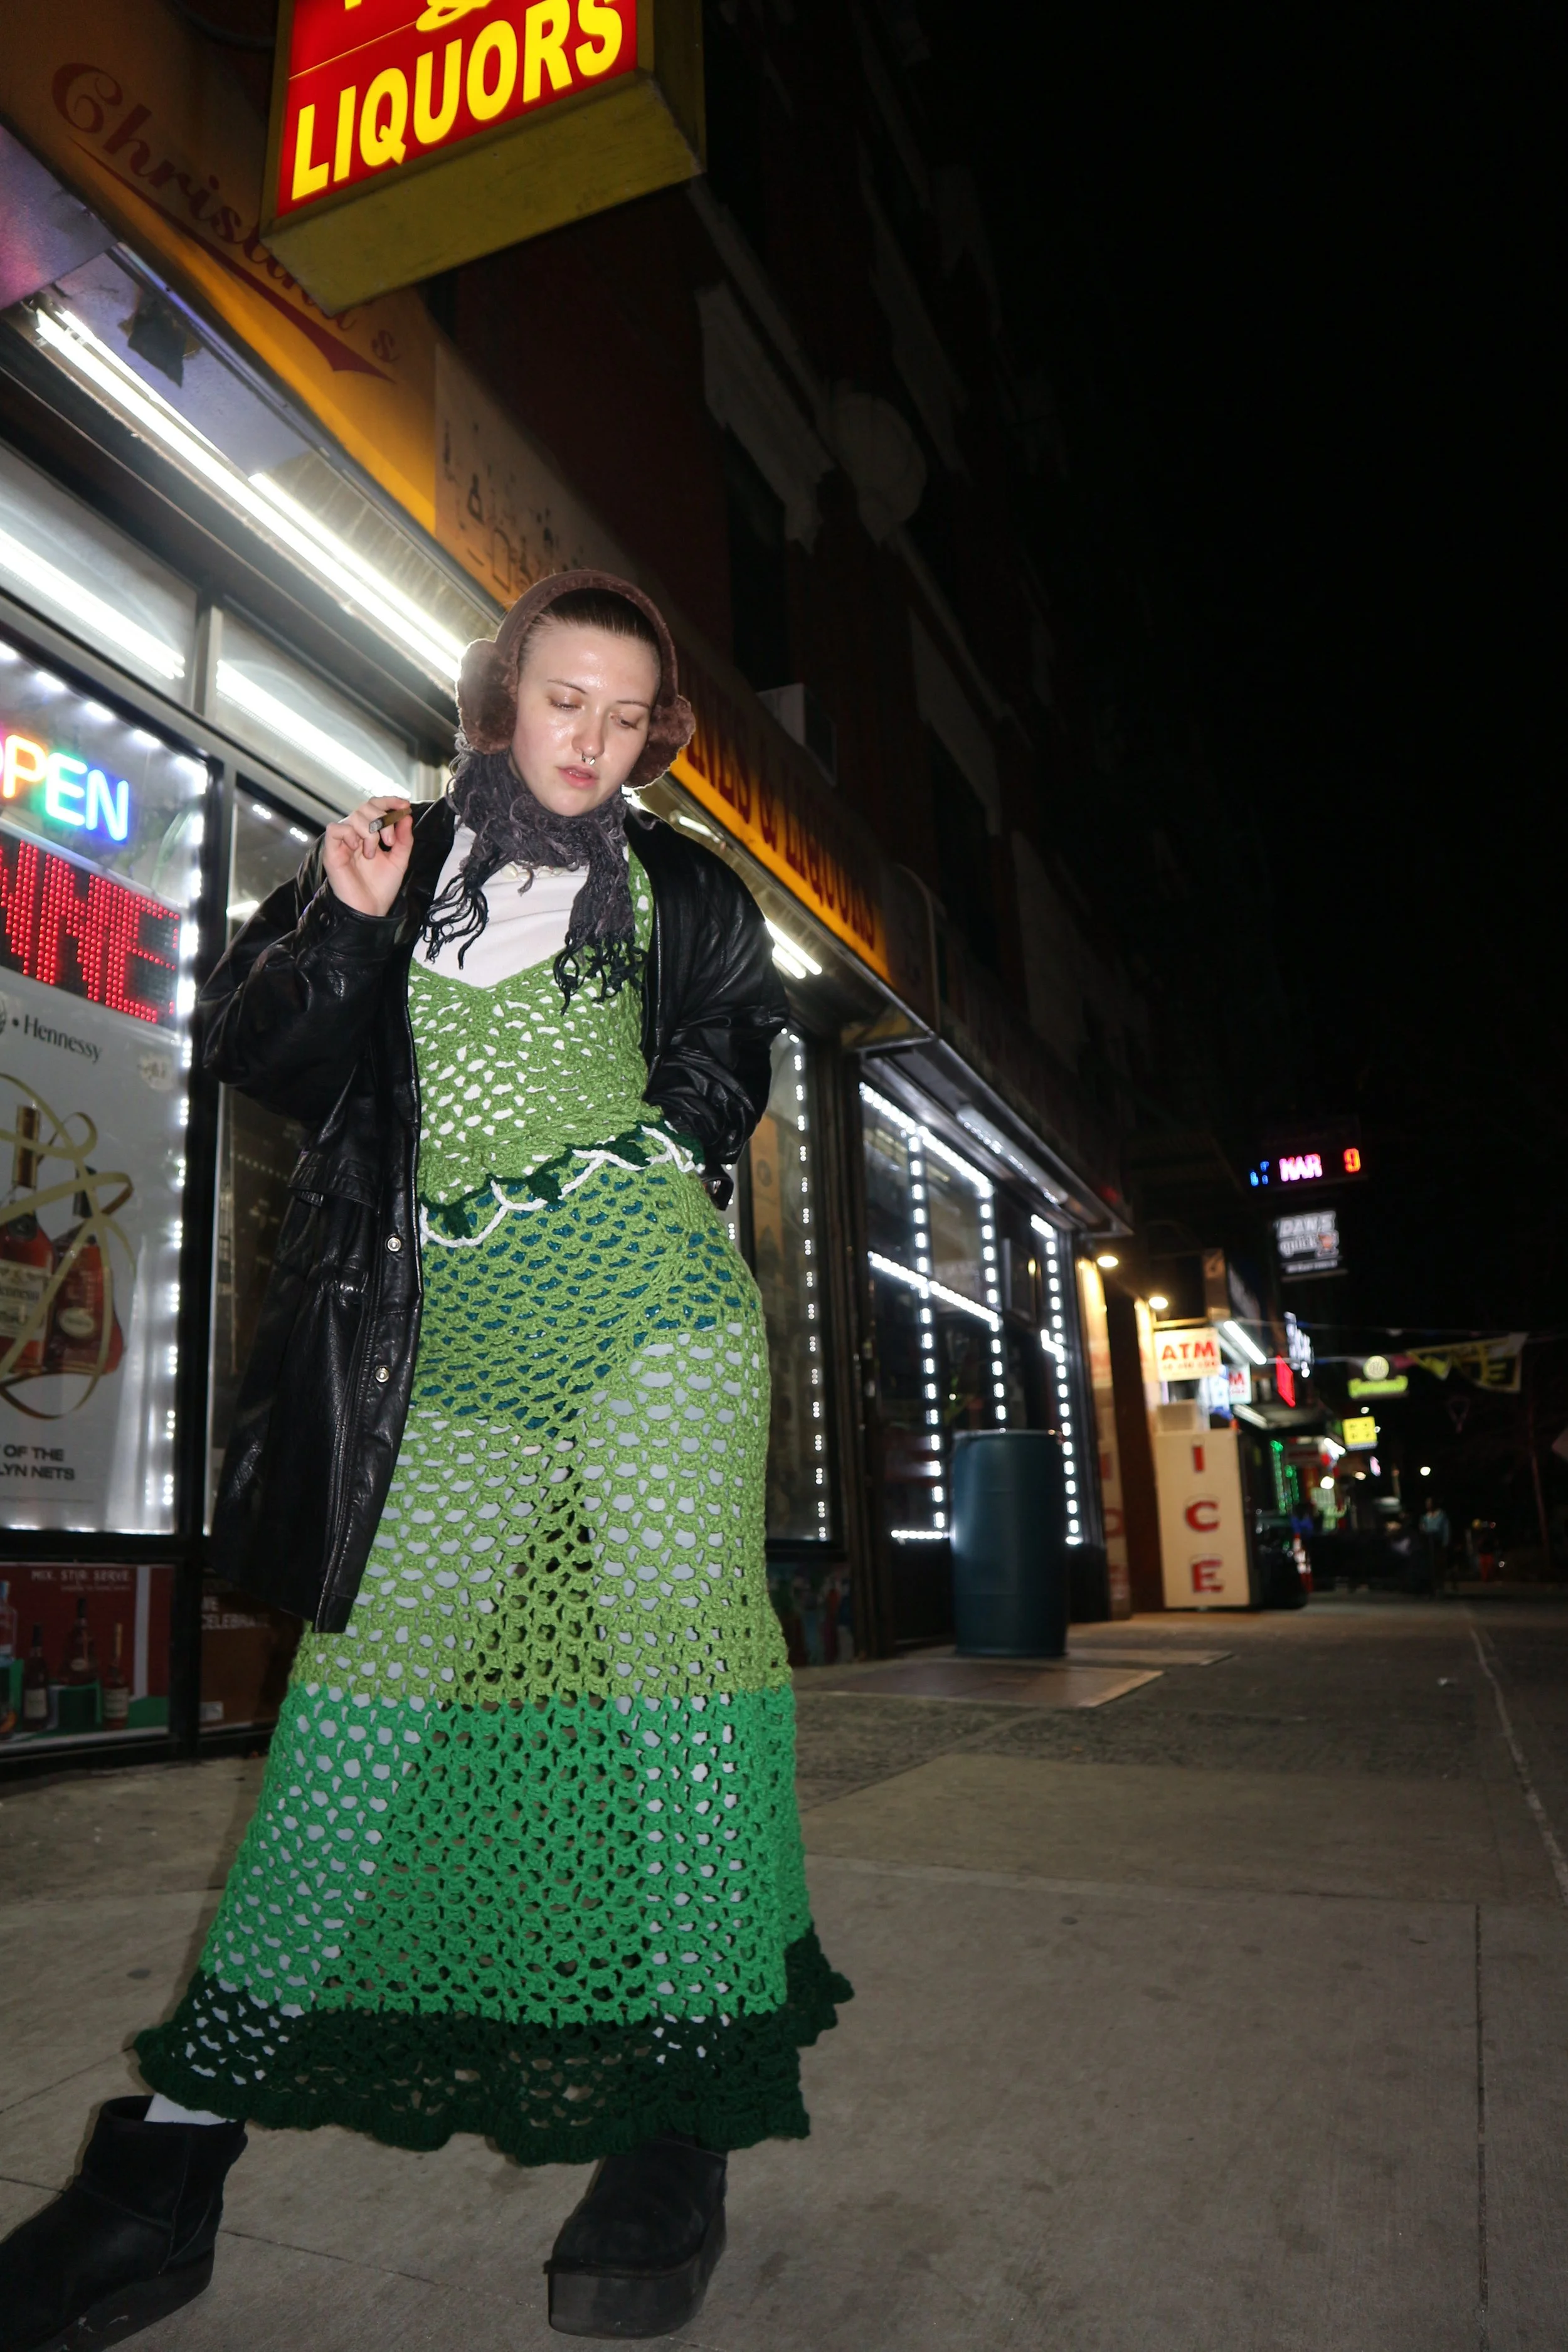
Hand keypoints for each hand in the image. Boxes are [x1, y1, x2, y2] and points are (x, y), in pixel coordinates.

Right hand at [322, 797, 413, 917]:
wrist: (370, 910)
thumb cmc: (381, 888)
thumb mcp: (399, 860)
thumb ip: (404, 839)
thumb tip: (406, 815)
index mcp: (370, 834)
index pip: (375, 806)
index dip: (388, 801)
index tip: (404, 806)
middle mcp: (355, 834)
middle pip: (365, 807)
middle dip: (382, 820)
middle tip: (389, 842)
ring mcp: (343, 842)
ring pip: (353, 816)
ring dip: (370, 832)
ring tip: (373, 853)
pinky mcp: (332, 851)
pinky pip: (335, 829)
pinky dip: (350, 834)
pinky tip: (357, 848)